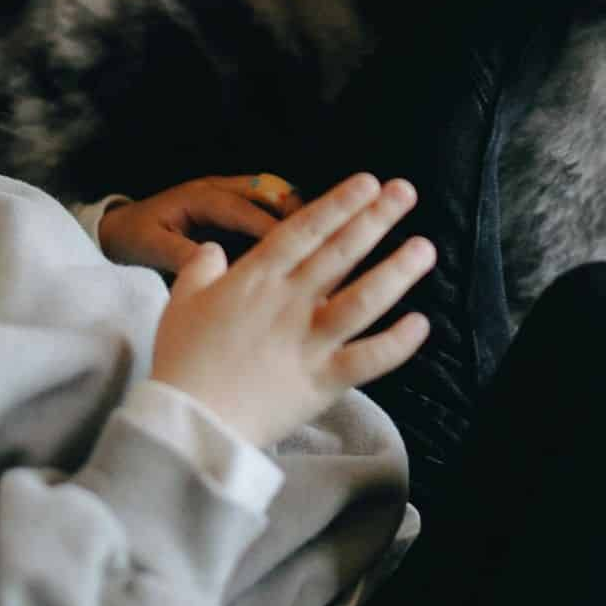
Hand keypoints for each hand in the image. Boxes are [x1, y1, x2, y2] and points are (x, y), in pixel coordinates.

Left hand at [99, 173, 304, 275]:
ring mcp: (226, 193)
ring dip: (293, 211)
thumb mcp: (150, 246)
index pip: (240, 208)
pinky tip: (300, 243)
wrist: (118, 227)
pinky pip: (264, 205)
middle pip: (266, 189)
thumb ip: (178, 254)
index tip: (290, 246)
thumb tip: (211, 264)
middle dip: (292, 209)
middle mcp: (217, 188)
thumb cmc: (134, 237)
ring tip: (318, 238)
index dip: (266, 225)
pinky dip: (284, 218)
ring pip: (271, 193)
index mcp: (198, 197)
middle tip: (318, 235)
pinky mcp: (230, 206)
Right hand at [148, 174, 433, 446]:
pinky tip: (422, 324)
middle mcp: (288, 303)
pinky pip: (367, 359)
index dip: (339, 203)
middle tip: (406, 192)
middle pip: (340, 253)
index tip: (368, 182)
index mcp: (256, 279)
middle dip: (376, 219)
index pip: (305, 230)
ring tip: (425, 248)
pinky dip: (397, 343)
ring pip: (362, 300)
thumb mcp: (180, 301)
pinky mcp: (322, 381)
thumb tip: (213, 249)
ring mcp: (308, 341)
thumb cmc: (181, 361)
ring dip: (396, 272)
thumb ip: (200, 268)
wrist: (187, 423)